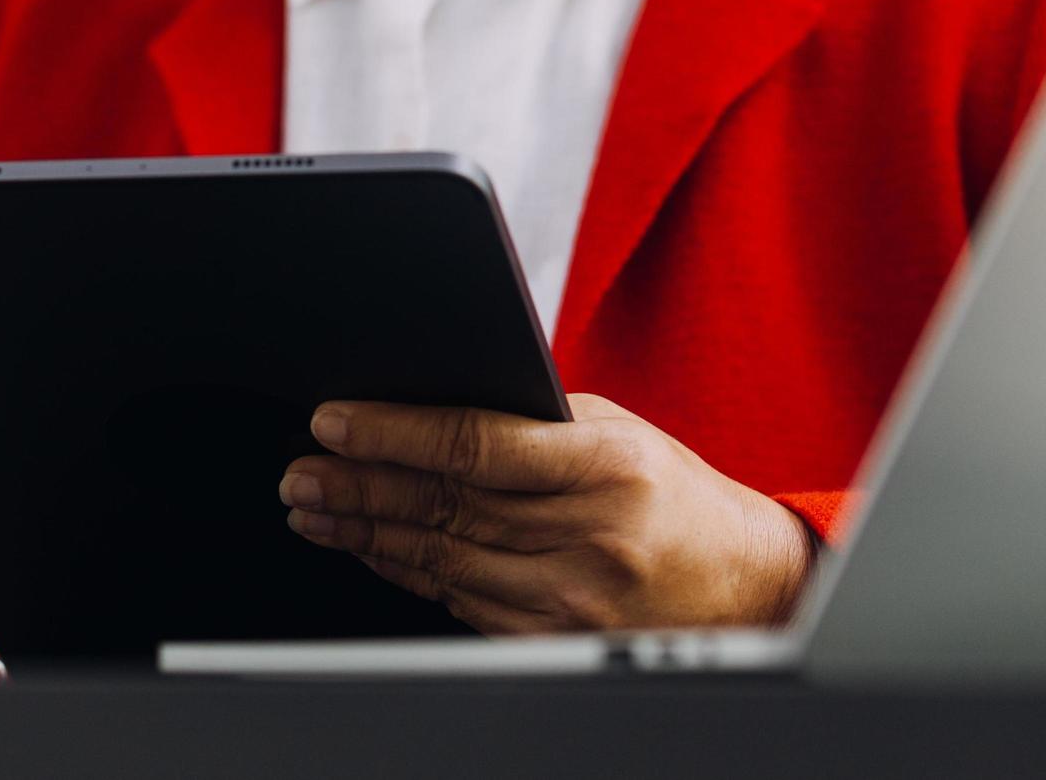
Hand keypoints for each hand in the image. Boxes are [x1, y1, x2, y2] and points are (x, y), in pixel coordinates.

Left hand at [278, 395, 813, 632]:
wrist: (745, 582)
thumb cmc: (669, 493)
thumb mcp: (617, 434)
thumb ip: (532, 422)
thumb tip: (422, 404)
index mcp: (610, 467)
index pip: (478, 445)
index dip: (394, 434)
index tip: (334, 422)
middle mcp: (594, 537)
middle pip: (447, 505)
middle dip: (359, 485)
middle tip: (300, 470)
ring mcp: (575, 600)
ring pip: (442, 558)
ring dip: (366, 531)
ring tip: (315, 506)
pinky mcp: (556, 641)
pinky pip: (459, 599)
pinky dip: (408, 569)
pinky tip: (371, 546)